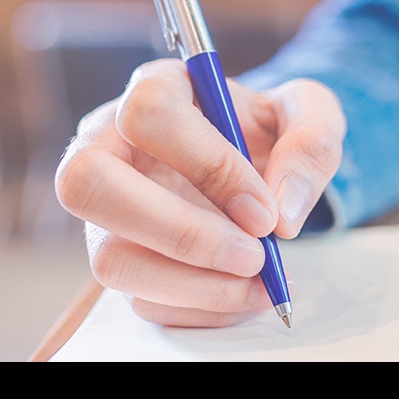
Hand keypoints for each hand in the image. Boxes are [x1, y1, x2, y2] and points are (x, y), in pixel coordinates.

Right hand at [55, 59, 344, 326]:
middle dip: (180, 234)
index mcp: (154, 89)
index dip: (208, 165)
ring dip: (194, 286)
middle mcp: (106, 144)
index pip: (150, 115)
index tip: (264, 210)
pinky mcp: (117, 258)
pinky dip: (200, 309)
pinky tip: (243, 293)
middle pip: (87, 184)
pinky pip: (140, 299)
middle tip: (252, 257)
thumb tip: (281, 215)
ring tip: (259, 283)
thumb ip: (311, 145)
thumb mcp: (308, 115)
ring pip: (110, 258)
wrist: (253, 168)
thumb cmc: (267, 132)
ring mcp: (102, 209)